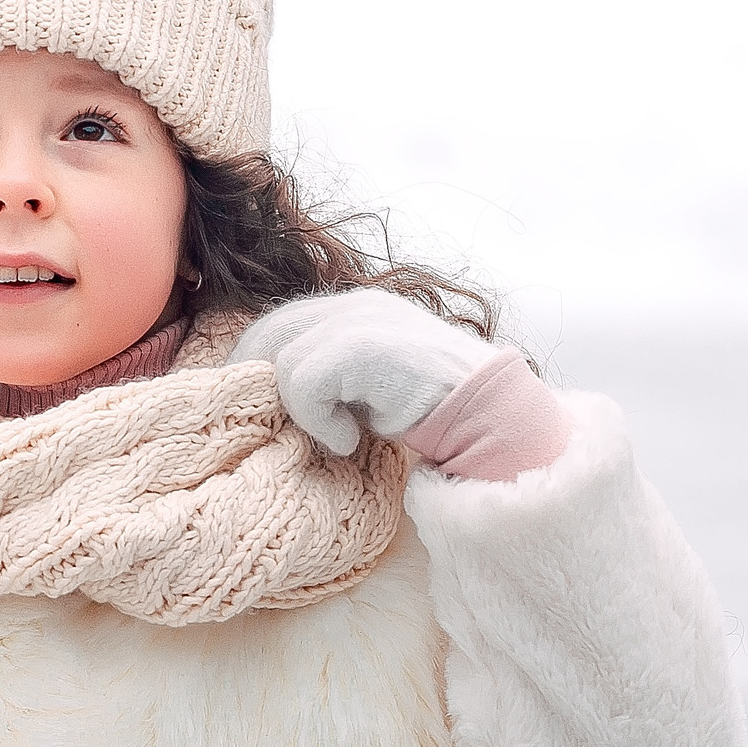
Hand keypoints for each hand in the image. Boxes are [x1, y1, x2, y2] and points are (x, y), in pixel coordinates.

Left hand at [230, 288, 502, 456]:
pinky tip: (347, 441)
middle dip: (258, 380)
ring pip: (283, 360)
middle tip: (268, 423)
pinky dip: (317, 420)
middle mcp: (355, 305)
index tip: (255, 405)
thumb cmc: (431, 412)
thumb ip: (329, 379)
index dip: (255, 363)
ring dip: (300, 411)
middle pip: (269, 332)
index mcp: (355, 310)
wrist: (491, 418)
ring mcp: (361, 320)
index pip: (279, 324)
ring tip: (336, 437)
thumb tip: (269, 395)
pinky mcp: (363, 345)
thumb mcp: (369, 388)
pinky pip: (303, 382)